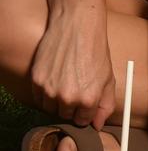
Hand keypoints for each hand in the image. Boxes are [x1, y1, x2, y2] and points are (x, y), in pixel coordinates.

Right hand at [30, 3, 115, 127]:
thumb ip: (105, 105)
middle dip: (72, 106)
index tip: (85, 101)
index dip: (85, 111)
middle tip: (76, 88)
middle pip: (66, 115)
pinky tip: (56, 76)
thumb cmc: (96, 50)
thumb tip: (97, 125)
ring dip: (57, 100)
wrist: (77, 26)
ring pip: (50, 108)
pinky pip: (39, 98)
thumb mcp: (109, 77)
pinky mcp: (36, 80)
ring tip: (66, 81)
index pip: (83, 121)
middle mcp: (68, 98)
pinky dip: (45, 92)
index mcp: (88, 99)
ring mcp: (50, 90)